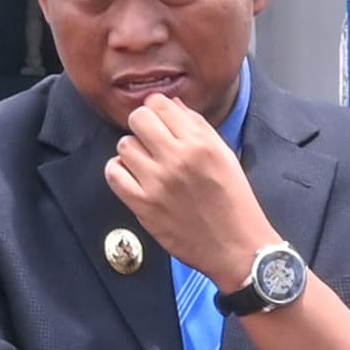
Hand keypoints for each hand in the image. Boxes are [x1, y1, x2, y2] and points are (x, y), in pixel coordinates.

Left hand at [104, 93, 278, 282]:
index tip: (160, 118)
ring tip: (146, 162)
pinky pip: (113, 174)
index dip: (157, 108)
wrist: (236, 246)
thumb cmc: (234, 202)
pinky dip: (119, 171)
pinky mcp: (143, 205)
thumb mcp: (225, 155)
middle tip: (151, 139)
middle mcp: (177, 159)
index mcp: (200, 144)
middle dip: (143, 125)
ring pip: (124, 145)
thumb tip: (171, 105)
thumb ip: (198, 126)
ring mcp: (157, 183)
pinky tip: (133, 176)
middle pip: (138, 119)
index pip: (160, 103)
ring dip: (133, 150)